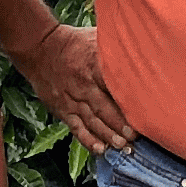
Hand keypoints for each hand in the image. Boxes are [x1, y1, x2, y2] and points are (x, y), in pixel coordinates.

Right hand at [11, 23, 134, 152]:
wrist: (39, 48)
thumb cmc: (74, 42)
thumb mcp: (96, 36)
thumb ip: (117, 44)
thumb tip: (142, 43)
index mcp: (94, 65)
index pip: (115, 84)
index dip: (130, 98)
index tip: (146, 109)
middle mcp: (84, 85)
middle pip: (105, 107)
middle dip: (121, 124)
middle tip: (137, 136)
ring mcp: (72, 99)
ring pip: (92, 121)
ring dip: (108, 135)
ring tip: (123, 146)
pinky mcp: (63, 109)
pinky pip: (76, 127)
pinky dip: (88, 140)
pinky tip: (100, 149)